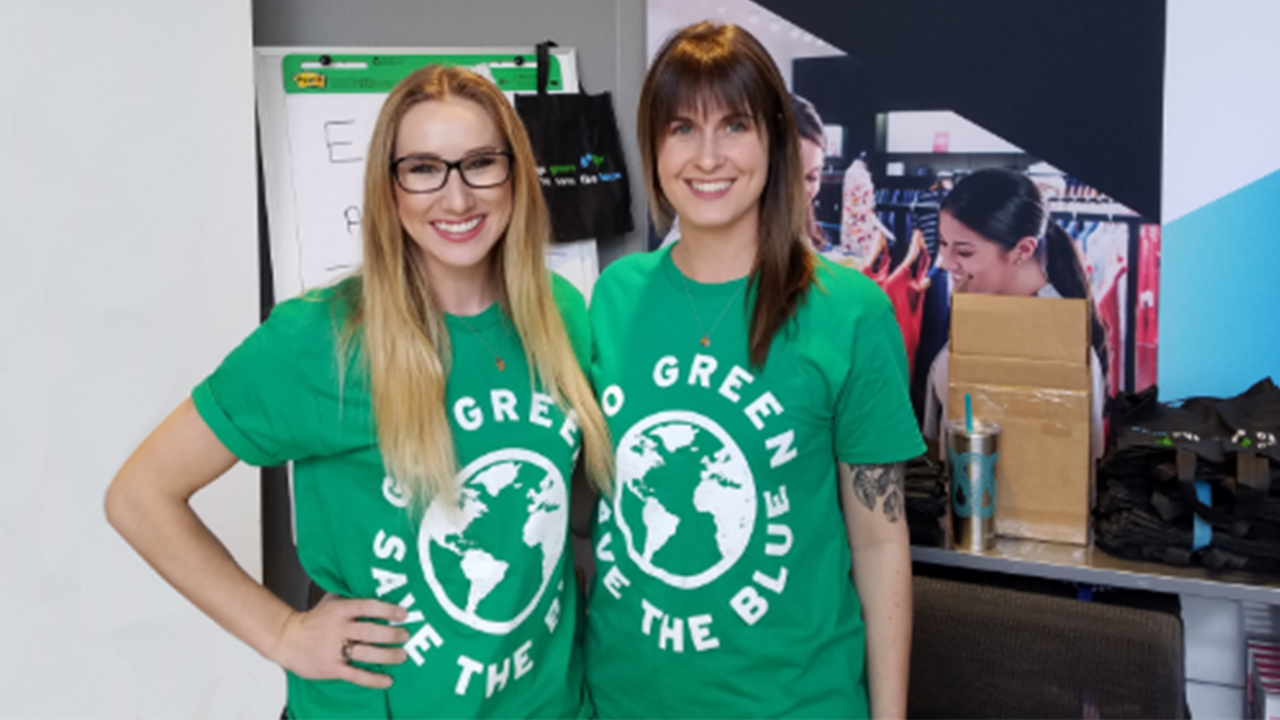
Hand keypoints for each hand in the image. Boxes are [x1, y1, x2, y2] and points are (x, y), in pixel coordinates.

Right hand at [269, 594, 410, 688]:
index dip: (386, 609)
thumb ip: (350, 595)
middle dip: (391, 634)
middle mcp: (338, 629)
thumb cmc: (313, 620)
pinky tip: (388, 680)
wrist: (287, 639)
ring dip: (387, 655)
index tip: (403, 613)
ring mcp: (334, 650)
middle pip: (370, 631)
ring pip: (366, 653)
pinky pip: (356, 675)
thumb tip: (375, 585)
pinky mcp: (331, 668)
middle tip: (405, 635)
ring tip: (402, 655)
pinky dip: (373, 679)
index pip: (367, 606)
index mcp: (339, 610)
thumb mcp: (331, 601)